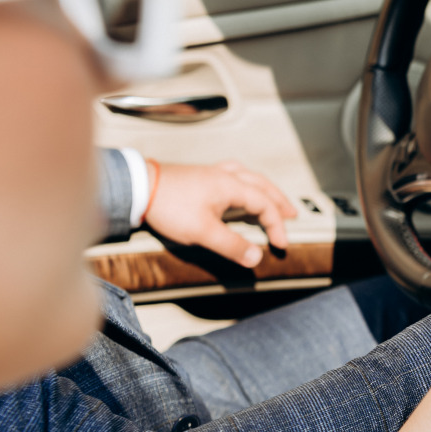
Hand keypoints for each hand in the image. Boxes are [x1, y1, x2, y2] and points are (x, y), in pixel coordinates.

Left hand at [143, 160, 299, 266]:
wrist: (138, 188)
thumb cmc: (169, 207)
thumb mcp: (203, 232)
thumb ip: (231, 245)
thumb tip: (256, 258)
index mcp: (231, 186)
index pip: (264, 205)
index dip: (276, 226)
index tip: (280, 245)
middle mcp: (225, 176)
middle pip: (262, 185)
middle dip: (279, 201)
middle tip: (292, 214)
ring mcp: (212, 173)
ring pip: (248, 176)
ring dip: (264, 189)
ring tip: (272, 199)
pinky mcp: (200, 176)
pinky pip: (233, 174)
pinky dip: (245, 183)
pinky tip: (240, 188)